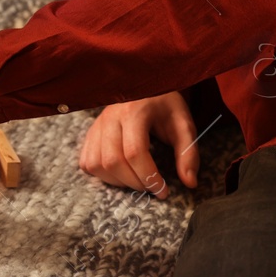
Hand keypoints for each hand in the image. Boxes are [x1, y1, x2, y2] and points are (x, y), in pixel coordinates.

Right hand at [78, 92, 198, 199]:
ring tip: (136, 181)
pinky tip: (120, 173)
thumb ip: (188, 153)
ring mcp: (96, 125)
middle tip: (151, 188)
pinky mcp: (90, 133)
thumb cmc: (166, 106)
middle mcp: (110, 117)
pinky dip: (101, 175)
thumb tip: (189, 183)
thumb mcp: (184, 125)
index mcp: (135, 111)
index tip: (163, 191)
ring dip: (116, 181)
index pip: (135, 152)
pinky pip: (86, 161)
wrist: (145, 85)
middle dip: (133, 183)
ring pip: (95, 164)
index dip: (149, 177)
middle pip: (112, 161)